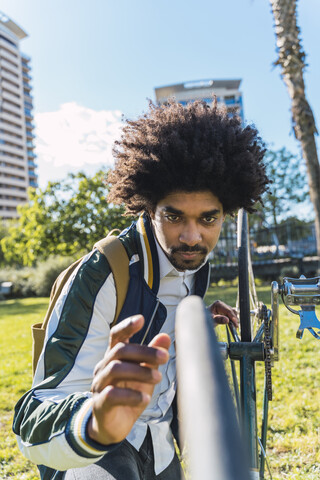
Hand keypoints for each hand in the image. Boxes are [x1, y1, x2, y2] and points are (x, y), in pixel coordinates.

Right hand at [88, 315, 169, 444]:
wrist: (113, 427)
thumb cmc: (129, 394)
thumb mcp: (144, 374)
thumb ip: (152, 356)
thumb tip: (165, 337)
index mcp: (113, 357)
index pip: (116, 336)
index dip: (126, 326)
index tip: (141, 319)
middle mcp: (103, 367)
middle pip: (120, 351)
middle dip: (144, 352)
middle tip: (165, 357)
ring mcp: (98, 385)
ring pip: (115, 369)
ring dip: (140, 371)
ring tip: (158, 378)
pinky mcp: (99, 404)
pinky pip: (111, 394)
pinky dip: (131, 394)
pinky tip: (145, 399)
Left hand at [208, 300, 238, 328]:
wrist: (202, 320)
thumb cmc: (205, 319)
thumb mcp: (211, 320)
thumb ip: (219, 319)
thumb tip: (227, 320)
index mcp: (218, 304)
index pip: (228, 310)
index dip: (232, 317)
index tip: (235, 323)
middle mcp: (222, 305)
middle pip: (231, 311)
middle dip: (234, 319)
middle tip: (236, 327)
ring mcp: (224, 308)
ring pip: (233, 313)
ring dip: (234, 319)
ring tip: (235, 327)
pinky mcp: (225, 312)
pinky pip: (231, 316)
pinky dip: (233, 320)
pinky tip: (233, 326)